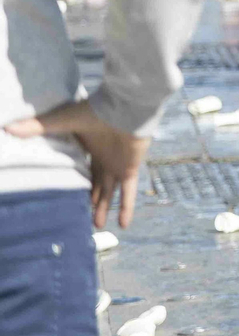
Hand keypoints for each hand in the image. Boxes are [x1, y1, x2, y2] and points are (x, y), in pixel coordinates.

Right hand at [5, 97, 149, 228]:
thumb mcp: (62, 121)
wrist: (125, 108)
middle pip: (96, 184)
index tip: (66, 193)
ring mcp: (117, 165)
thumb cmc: (95, 112)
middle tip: (81, 216)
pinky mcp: (129, 170)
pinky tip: (124, 225)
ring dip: (104, 208)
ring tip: (98, 226)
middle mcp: (103, 159)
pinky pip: (128, 193)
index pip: (81, 168)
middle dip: (90, 199)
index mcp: (88, 148)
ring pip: (109, 193)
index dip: (75, 180)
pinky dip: (126, 208)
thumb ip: (37, 127)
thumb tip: (7, 129)